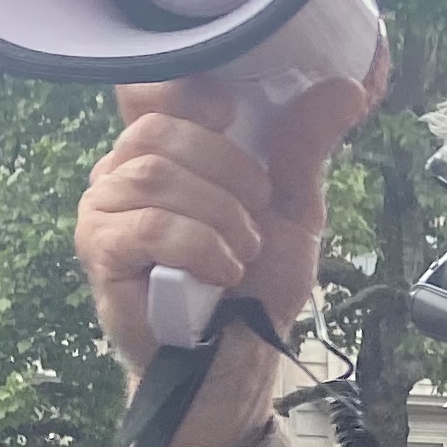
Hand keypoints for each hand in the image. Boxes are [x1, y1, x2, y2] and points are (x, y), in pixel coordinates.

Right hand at [71, 68, 372, 401]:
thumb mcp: (292, 206)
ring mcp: (104, 209)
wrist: (234, 358)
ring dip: (219, 215)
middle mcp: (123, 170)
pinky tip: (221, 270)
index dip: (190, 92)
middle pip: (160, 131)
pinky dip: (198, 246)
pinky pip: (149, 227)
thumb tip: (346, 88)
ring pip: (155, 177)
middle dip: (226, 170)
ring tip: (243, 252)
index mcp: (164, 148)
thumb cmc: (254, 282)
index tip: (231, 114)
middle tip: (256, 214)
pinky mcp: (100, 251)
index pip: (153, 90)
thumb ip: (305, 144)